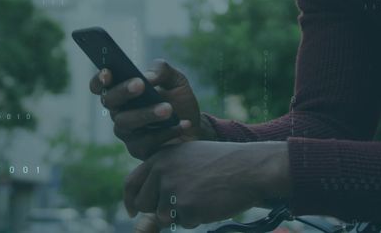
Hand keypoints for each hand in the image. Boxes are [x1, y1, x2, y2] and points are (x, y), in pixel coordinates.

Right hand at [89, 59, 209, 159]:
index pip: (100, 85)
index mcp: (123, 91)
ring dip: (147, 114)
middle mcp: (119, 111)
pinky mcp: (138, 150)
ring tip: (168, 109)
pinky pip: (146, 141)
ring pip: (126, 122)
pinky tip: (183, 124)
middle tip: (140, 85)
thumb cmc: (180, 102)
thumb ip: (162, 71)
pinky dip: (167, 131)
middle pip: (109, 101)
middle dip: (123, 91)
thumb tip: (147, 77)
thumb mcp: (176, 80)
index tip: (108, 73)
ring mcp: (126, 132)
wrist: (196, 128)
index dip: (100, 79)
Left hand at [123, 140, 290, 228]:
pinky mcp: (185, 207)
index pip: (132, 183)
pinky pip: (184, 223)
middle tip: (183, 202)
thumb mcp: (188, 157)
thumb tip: (142, 202)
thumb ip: (164, 172)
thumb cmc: (223, 163)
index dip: (131, 200)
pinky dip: (197, 218)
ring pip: (164, 217)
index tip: (132, 211)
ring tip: (203, 196)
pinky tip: (210, 201)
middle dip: (159, 209)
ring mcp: (172, 189)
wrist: (249, 168)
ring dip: (182, 214)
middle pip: (144, 204)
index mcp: (160, 157)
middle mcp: (161, 171)